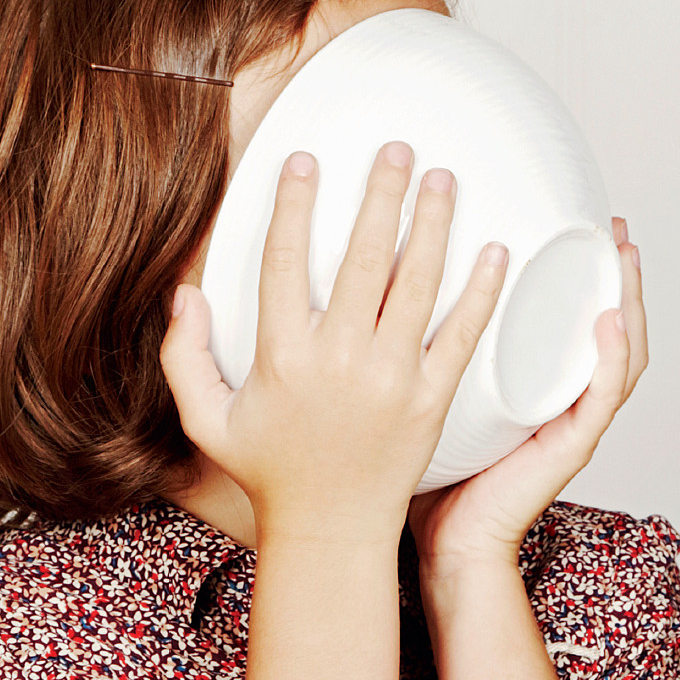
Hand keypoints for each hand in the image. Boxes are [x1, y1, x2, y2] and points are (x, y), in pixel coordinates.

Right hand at [159, 145, 507, 542]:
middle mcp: (339, 360)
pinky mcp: (431, 399)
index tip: (305, 160)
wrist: (329, 531)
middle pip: (362, 257)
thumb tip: (183, 294)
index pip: (284, 261)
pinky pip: (461, 334)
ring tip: (443, 178)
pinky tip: (495, 250)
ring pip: (417, 284)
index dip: (293, 205)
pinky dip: (480, 291)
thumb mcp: (207, 421)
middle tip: (395, 148)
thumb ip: (184, 357)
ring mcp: (391, 379)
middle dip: (380, 194)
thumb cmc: (269, 472)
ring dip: (433, 224)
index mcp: (283, 358)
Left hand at [407, 216, 646, 576]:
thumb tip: (357, 301)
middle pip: (602, 324)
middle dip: (610, 270)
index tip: (570, 224)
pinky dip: (611, 360)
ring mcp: (569, 422)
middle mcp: (558, 399)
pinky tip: (608, 323)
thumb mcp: (419, 404)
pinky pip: (601, 397)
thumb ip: (404, 360)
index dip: (575, 275)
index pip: (566, 322)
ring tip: (623, 253)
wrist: (448, 547)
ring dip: (626, 299)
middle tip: (608, 223)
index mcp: (529, 388)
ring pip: (616, 351)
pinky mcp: (567, 448)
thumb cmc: (429, 484)